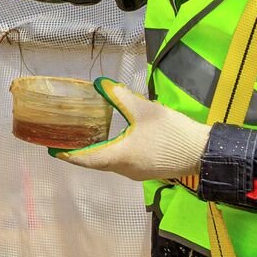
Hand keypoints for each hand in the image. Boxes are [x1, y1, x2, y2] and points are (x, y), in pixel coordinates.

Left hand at [53, 78, 210, 182]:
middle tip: (66, 140)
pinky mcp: (147, 171)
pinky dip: (111, 154)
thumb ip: (120, 96)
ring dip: (96, 153)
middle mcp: (125, 169)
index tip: (52, 150)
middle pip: (96, 163)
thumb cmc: (172, 133)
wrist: (204, 153)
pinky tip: (111, 141)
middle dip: (80, 152)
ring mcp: (137, 173)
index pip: (86, 159)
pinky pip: (122, 163)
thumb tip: (99, 84)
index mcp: (120, 157)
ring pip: (109, 164)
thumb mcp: (145, 110)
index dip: (68, 155)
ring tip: (85, 139)